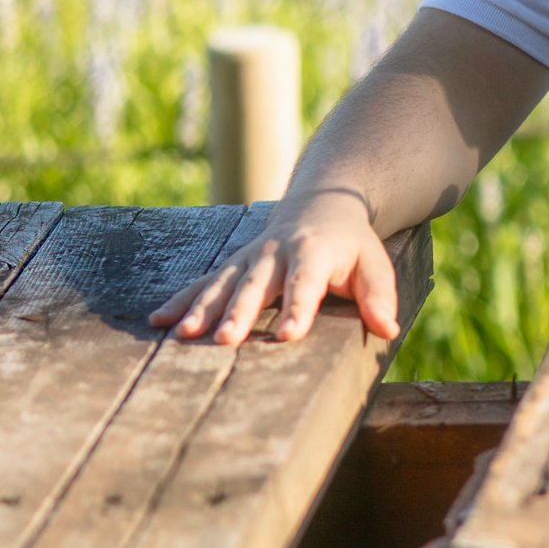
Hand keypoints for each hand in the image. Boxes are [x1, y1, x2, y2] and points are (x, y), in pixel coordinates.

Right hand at [149, 188, 402, 344]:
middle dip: (240, 313)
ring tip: (186, 334)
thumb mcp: (374, 264)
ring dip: (203, 309)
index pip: (306, 284)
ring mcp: (248, 259)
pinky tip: (160, 321)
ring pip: (223, 284)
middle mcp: (275, 254)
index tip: (288, 334)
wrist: (320, 207)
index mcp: (313, 254)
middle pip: (256, 286)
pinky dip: (182, 300)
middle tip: (226, 340)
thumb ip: (380, 295)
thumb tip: (388, 329)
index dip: (298, 308)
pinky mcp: (231, 265)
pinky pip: (204, 283)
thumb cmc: (350, 246)